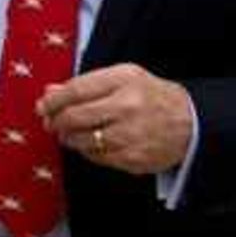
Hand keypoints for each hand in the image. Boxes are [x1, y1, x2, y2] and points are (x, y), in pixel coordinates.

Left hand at [37, 64, 196, 176]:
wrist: (191, 122)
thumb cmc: (154, 97)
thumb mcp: (125, 77)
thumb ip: (87, 83)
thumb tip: (51, 91)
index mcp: (124, 81)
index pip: (76, 90)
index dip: (53, 100)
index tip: (44, 105)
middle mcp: (127, 107)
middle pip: (74, 117)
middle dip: (56, 121)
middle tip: (51, 122)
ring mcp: (130, 135)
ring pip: (82, 141)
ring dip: (69, 138)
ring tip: (69, 133)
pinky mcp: (132, 158)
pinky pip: (97, 157)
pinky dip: (88, 151)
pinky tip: (91, 143)